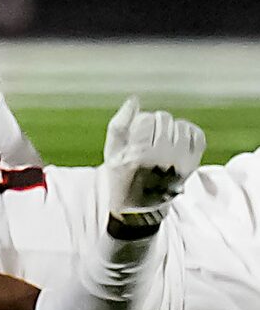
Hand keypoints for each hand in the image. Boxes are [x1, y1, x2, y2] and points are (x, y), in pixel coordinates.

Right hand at [100, 97, 204, 223]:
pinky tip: (178, 139)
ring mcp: (180, 164)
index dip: (139, 122)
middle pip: (164, 119)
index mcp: (139, 155)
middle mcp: (162, 160)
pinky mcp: (191, 167)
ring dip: (171, 128)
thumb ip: (119, 123)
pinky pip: (197, 137)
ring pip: (180, 126)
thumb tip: (134, 99)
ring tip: (163, 139)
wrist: (140, 210)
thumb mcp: (111, 151)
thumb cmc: (122, 176)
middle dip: (154, 123)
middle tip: (149, 137)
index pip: (146, 118)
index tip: (136, 135)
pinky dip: (189, 132)